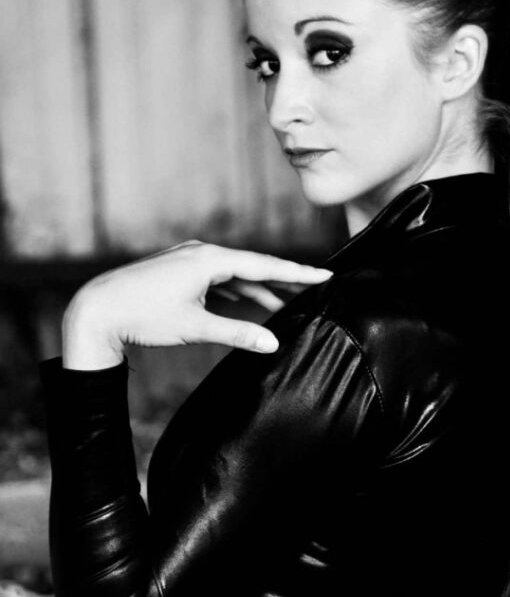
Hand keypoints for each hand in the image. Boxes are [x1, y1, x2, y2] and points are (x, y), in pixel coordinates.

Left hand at [62, 241, 332, 369]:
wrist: (97, 309)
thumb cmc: (143, 316)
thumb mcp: (195, 327)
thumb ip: (237, 333)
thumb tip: (273, 342)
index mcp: (209, 260)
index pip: (264, 265)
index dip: (297, 272)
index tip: (325, 273)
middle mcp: (202, 254)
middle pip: (253, 266)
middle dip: (284, 278)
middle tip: (316, 286)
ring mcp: (189, 261)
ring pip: (236, 274)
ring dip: (260, 288)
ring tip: (287, 303)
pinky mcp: (180, 272)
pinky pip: (219, 279)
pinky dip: (237, 291)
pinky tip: (250, 304)